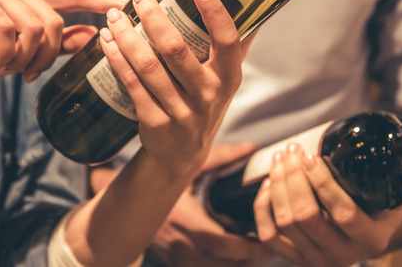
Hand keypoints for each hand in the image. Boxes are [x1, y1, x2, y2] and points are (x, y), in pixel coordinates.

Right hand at [0, 0, 125, 79]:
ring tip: (10, 70)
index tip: (123, 3)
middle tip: (30, 74)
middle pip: (55, 21)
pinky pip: (8, 29)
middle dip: (47, 55)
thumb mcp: (26, 52)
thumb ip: (58, 44)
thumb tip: (92, 36)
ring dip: (24, 58)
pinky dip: (6, 55)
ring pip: (33, 27)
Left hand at [98, 0, 242, 176]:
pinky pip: (131, 83)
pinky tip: (107, 41)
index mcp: (229, 78)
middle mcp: (208, 95)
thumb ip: (235, 45)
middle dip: (153, 17)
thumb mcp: (224, 80)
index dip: (213, 10)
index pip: (227, 39)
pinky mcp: (155, 122)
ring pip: (148, 65)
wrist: (183, 156)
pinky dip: (116, 58)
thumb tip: (252, 5)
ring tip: (115, 14)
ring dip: (127, 35)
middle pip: (176, 49)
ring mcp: (181, 111)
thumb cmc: (204, 104)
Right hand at [147, 143, 276, 266]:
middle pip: (223, 265)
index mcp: (185, 221)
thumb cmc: (161, 183)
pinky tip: (238, 258)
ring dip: (239, 266)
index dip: (247, 247)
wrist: (129, 205)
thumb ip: (221, 158)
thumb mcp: (188, 168)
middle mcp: (181, 246)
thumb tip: (250, 147)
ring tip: (261, 254)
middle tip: (273, 248)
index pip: (220, 243)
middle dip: (251, 260)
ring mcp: (179, 260)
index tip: (267, 238)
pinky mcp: (178, 266)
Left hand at [253, 144, 401, 266]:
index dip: (323, 184)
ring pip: (285, 223)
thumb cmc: (387, 201)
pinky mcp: (295, 258)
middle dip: (293, 179)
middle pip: (307, 217)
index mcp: (373, 239)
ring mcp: (317, 260)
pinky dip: (263, 208)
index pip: (343, 214)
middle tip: (292, 150)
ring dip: (276, 187)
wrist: (372, 230)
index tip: (312, 156)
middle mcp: (344, 256)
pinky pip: (269, 235)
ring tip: (280, 159)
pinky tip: (267, 184)